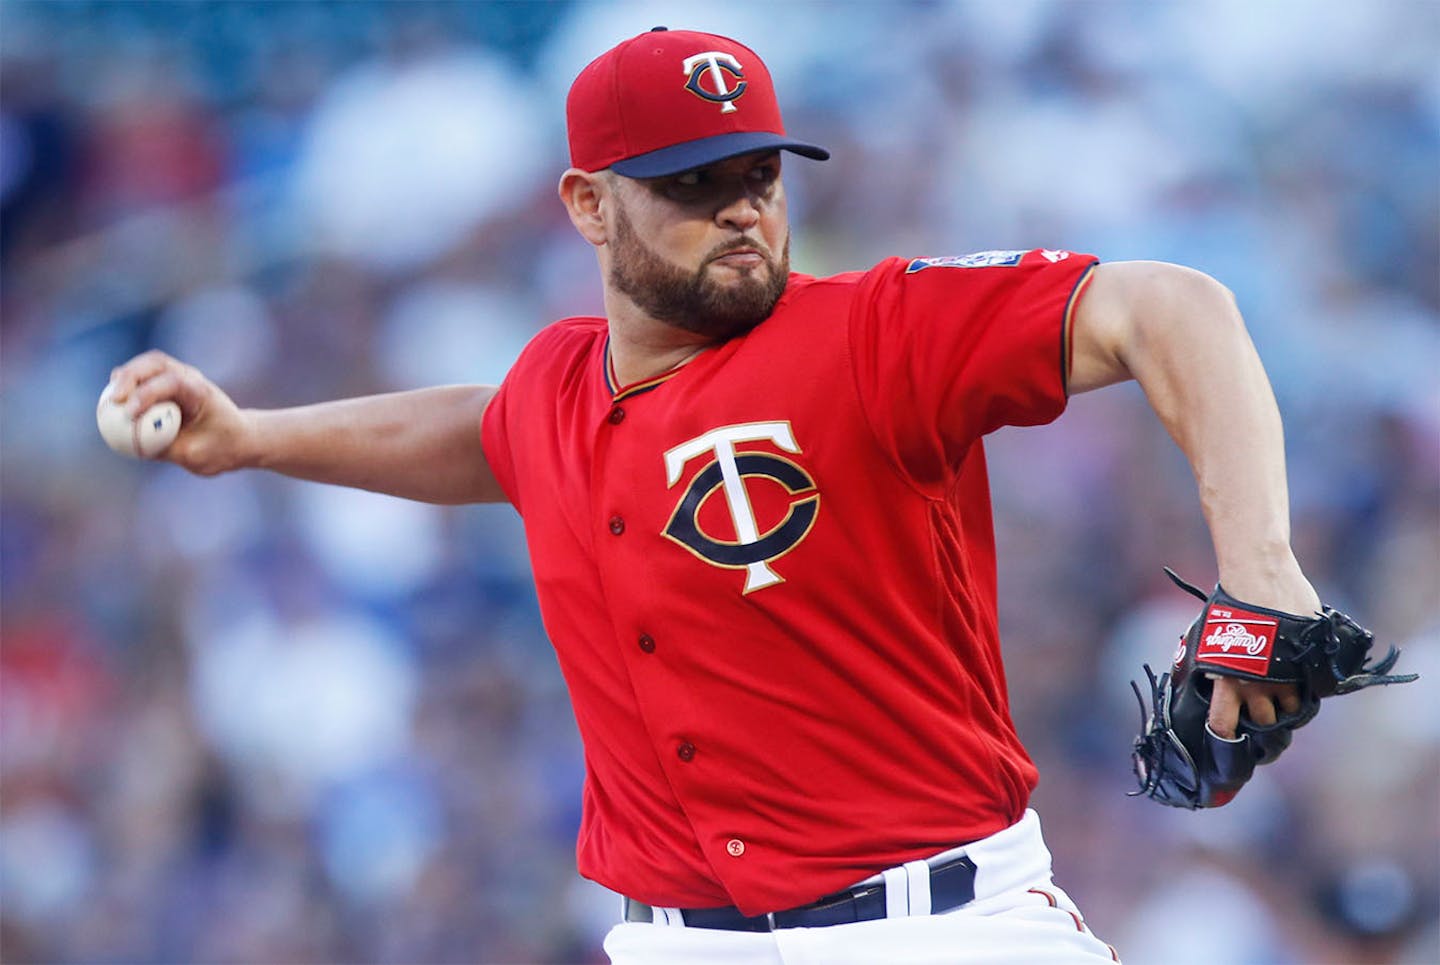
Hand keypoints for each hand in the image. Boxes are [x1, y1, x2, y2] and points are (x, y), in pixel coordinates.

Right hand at [107, 350, 253, 475]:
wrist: (239, 438)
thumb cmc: (221, 448)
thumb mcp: (196, 455)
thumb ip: (165, 448)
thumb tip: (130, 443)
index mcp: (201, 393)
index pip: (172, 382)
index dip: (148, 394)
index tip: (130, 414)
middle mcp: (190, 378)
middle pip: (155, 363)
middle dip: (129, 377)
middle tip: (112, 400)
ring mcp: (179, 377)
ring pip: (147, 365)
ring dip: (125, 376)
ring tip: (109, 398)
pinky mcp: (169, 384)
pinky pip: (144, 377)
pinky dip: (127, 384)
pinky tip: (113, 400)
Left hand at [1206, 557, 1318, 737]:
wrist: (1260, 577)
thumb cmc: (1229, 603)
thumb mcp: (1211, 638)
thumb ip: (1214, 664)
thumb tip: (1209, 683)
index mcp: (1226, 680)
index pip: (1223, 725)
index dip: (1227, 738)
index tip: (1232, 739)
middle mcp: (1256, 685)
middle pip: (1264, 723)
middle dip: (1263, 722)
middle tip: (1263, 711)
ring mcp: (1285, 677)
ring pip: (1290, 711)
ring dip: (1287, 707)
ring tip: (1282, 692)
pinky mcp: (1308, 667)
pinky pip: (1311, 692)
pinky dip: (1307, 690)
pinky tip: (1300, 680)